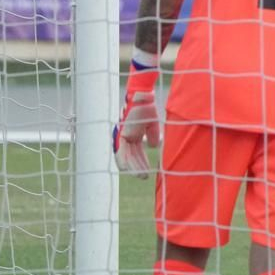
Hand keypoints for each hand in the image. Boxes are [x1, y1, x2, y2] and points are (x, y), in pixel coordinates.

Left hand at [113, 62, 160, 177]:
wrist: (142, 97)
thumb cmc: (147, 107)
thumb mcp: (152, 124)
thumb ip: (152, 135)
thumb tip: (153, 146)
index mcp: (133, 134)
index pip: (137, 152)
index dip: (141, 161)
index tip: (147, 170)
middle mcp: (126, 136)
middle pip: (132, 156)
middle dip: (139, 167)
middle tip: (145, 177)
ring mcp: (122, 136)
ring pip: (126, 157)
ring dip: (134, 168)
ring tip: (142, 176)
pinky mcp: (122, 135)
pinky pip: (122, 152)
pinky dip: (125, 161)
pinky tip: (129, 170)